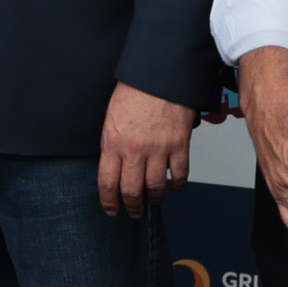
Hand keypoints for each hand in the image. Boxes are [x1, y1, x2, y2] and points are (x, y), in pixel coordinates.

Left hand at [97, 82, 193, 216]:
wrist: (159, 74)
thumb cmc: (134, 92)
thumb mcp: (111, 119)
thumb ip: (112, 145)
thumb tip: (114, 169)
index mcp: (113, 142)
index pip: (108, 183)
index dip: (109, 202)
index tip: (112, 209)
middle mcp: (135, 149)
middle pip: (132, 191)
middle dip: (132, 207)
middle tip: (134, 212)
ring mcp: (158, 148)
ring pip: (156, 187)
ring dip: (155, 199)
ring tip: (154, 200)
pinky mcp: (179, 144)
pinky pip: (179, 174)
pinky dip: (177, 185)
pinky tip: (174, 187)